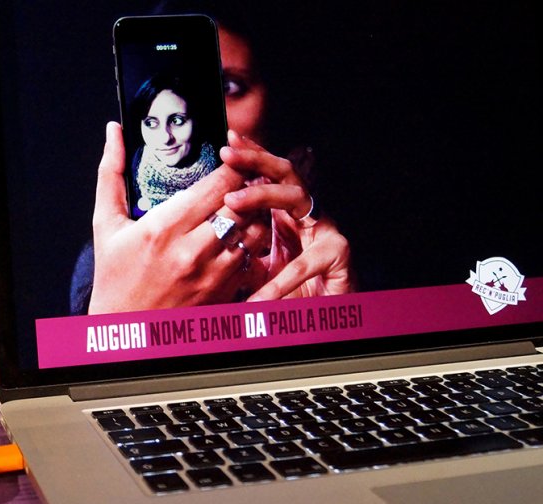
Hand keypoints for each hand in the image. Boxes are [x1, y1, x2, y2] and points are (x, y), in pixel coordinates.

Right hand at [88, 122, 268, 313]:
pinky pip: (253, 260)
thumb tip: (113, 131)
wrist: (124, 331)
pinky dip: (250, 246)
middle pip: (243, 204)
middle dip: (247, 187)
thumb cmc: (113, 277)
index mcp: (163, 228)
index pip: (219, 184)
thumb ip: (111, 173)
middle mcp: (191, 251)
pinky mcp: (224, 294)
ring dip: (253, 216)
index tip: (230, 159)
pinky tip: (237, 240)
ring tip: (241, 209)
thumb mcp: (107, 224)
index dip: (232, 166)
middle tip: (242, 180)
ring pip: (255, 231)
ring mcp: (212, 275)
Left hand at [220, 131, 351, 299]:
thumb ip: (242, 250)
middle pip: (285, 174)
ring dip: (262, 196)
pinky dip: (278, 283)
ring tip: (232, 202)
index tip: (226, 145)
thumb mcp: (260, 268)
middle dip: (256, 160)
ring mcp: (326, 231)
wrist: (329, 319)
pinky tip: (259, 296)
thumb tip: (205, 239)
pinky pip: (303, 265)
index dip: (251, 160)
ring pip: (296, 199)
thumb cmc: (293, 293)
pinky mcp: (338, 255)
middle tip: (228, 154)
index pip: (269, 178)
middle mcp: (309, 215)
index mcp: (288, 215)